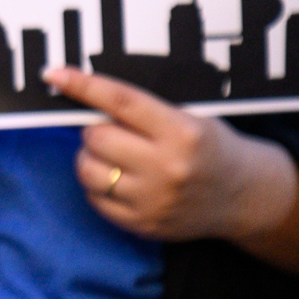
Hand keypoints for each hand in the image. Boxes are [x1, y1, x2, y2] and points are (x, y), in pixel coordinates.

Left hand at [44, 63, 298, 269]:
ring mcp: (153, 200)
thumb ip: (146, 113)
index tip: (54, 74)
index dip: (83, 86)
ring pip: (88, 170)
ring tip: (114, 155)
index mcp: (182, 132)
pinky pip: (95, 199)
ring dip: (91, 157)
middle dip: (95, 129)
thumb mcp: (192, 118)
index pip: (121, 101)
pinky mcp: (143, 224)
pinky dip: (98, 185)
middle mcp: (166, 167)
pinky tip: (119, 179)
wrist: (244, 196)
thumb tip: (88, 104)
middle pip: (97, 137)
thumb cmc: (212, 148)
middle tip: (112, 130)